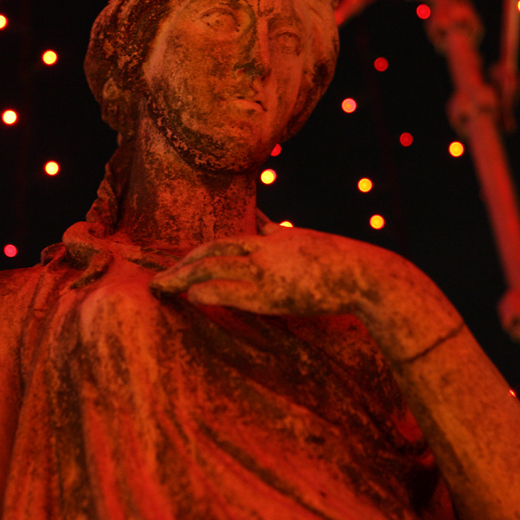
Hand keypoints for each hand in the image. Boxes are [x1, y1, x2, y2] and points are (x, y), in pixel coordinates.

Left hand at [151, 223, 464, 363]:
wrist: (367, 274)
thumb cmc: (337, 261)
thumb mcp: (302, 240)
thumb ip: (277, 232)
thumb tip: (262, 224)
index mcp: (270, 239)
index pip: (222, 243)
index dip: (193, 254)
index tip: (170, 264)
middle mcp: (264, 249)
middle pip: (211, 252)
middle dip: (179, 265)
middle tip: (153, 278)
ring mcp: (268, 269)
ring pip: (215, 268)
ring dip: (183, 277)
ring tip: (160, 287)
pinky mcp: (276, 292)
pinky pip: (235, 290)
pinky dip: (210, 290)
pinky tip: (190, 295)